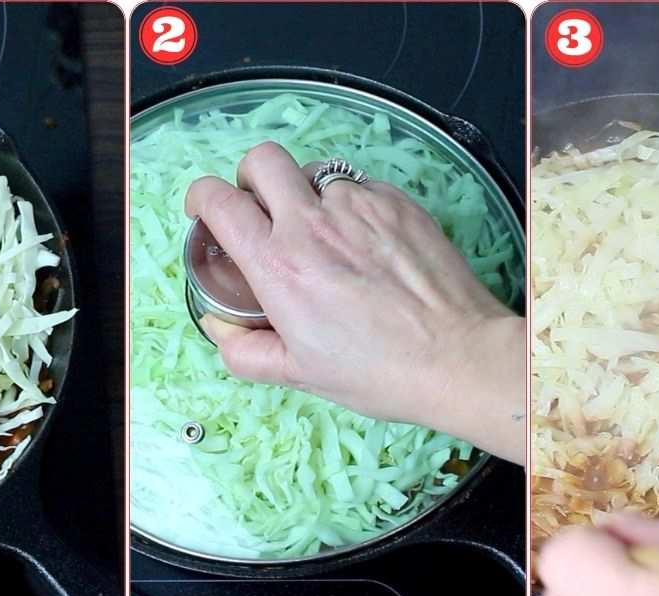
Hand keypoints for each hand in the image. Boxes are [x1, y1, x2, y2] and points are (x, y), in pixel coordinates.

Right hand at [184, 142, 525, 461]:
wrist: (456, 357)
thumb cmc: (379, 371)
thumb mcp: (299, 373)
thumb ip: (246, 350)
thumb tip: (221, 328)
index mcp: (278, 264)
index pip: (218, 200)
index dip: (201, 197)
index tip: (205, 212)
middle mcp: (313, 223)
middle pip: (262, 159)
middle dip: (252, 177)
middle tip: (263, 209)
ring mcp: (359, 205)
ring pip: (316, 172)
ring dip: (308, 195)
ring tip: (326, 235)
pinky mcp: (397, 202)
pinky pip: (360, 186)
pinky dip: (353, 206)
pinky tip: (368, 244)